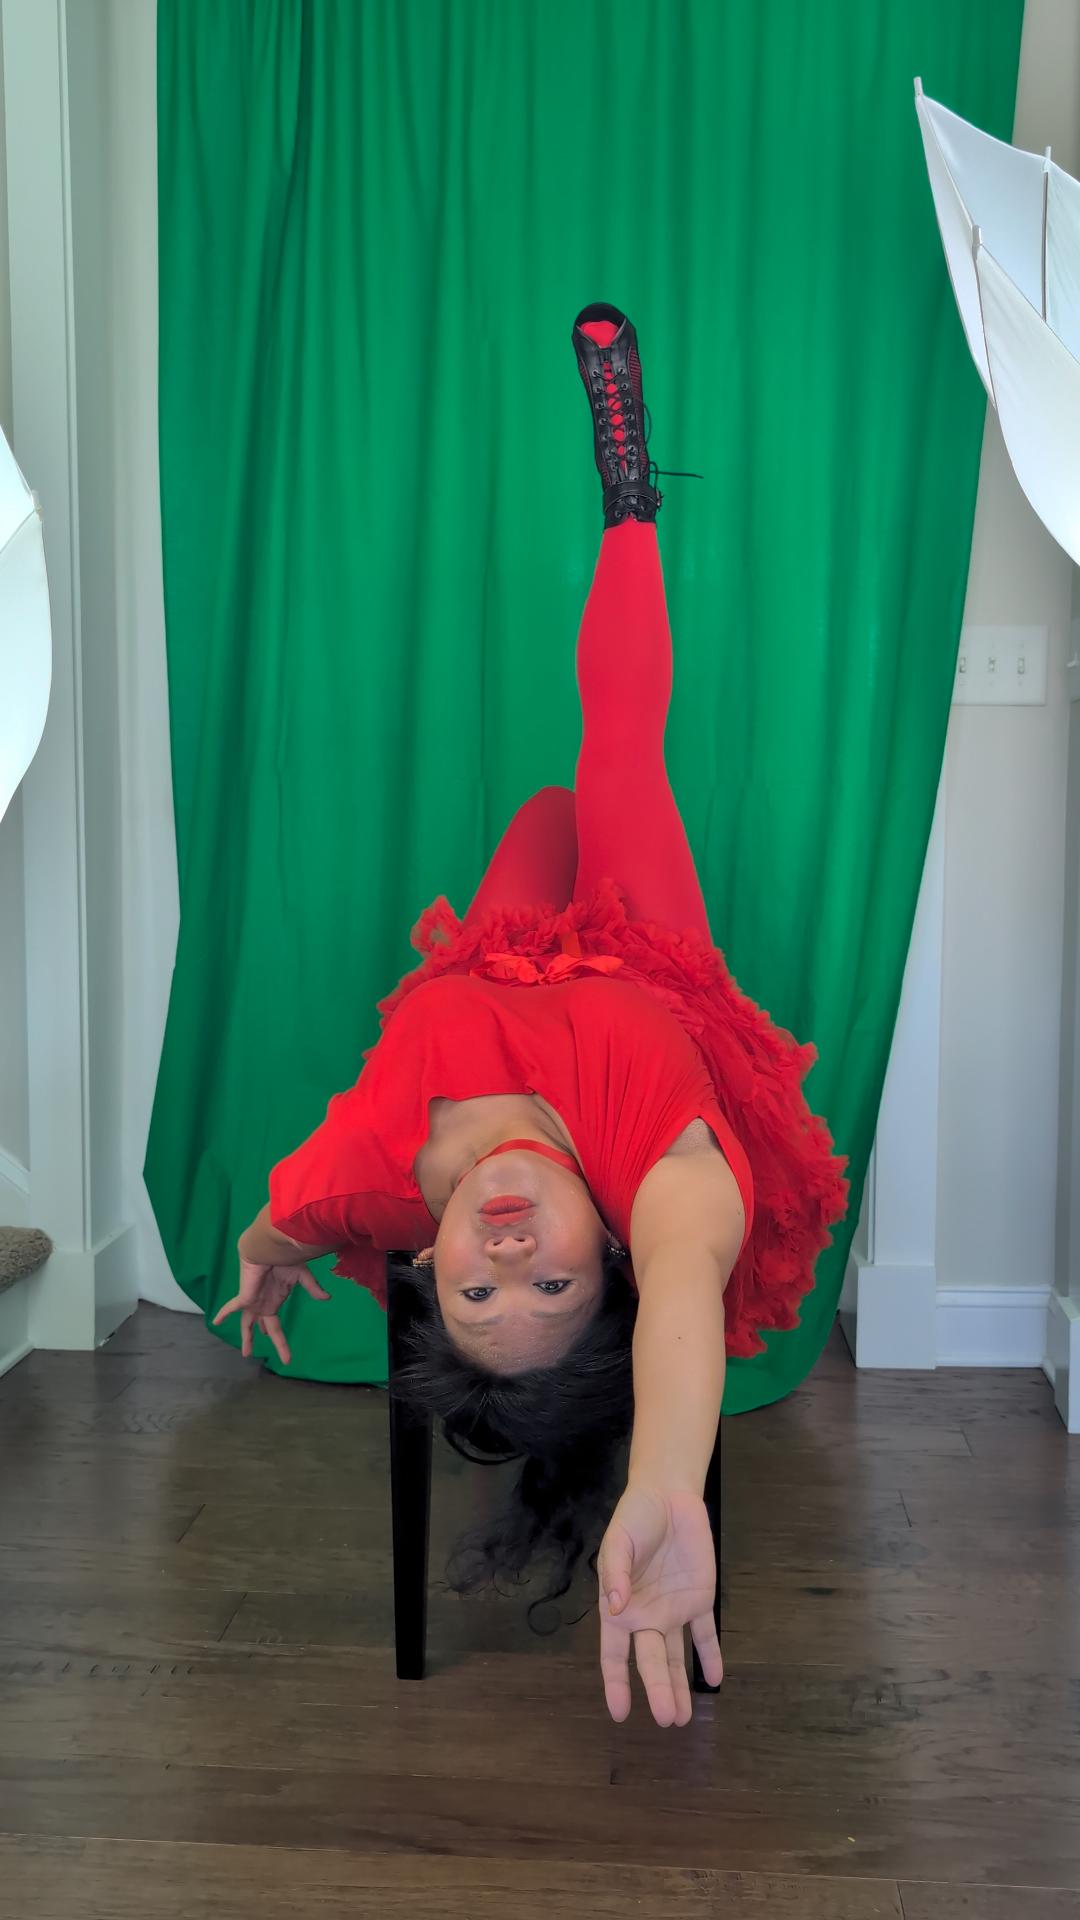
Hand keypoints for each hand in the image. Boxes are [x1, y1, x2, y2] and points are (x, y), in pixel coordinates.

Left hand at [212, 1257, 329, 1365]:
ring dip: (246, 1338)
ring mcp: (252, 1304)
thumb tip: (327, 1298)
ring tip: (246, 1353)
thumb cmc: (284, 1260)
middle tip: (256, 1353)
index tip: (287, 1358)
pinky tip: (215, 1321)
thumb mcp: (301, 1277)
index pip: (276, 1328)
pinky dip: (223, 1314)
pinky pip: (231, 1308)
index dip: (281, 1343)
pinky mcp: (244, 1298)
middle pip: (262, 1328)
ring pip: (246, 1325)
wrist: (269, 1249)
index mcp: (274, 1303)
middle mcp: (262, 1306)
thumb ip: (312, 1288)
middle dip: (261, 1340)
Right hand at [596, 1481, 722, 1725]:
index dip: (616, 1682)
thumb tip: (615, 1608)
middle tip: (667, 1719)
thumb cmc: (635, 1519)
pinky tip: (715, 1678)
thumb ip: (614, 1575)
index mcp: (621, 1608)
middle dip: (658, 1690)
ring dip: (680, 1684)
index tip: (620, 1712)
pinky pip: (706, 1634)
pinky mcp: (700, 1600)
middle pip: (651, 1661)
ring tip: (684, 1716)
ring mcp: (674, 1610)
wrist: (668, 1496)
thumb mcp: (617, 1543)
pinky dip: (711, 1656)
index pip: (615, 1654)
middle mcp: (647, 1617)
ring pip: (678, 1656)